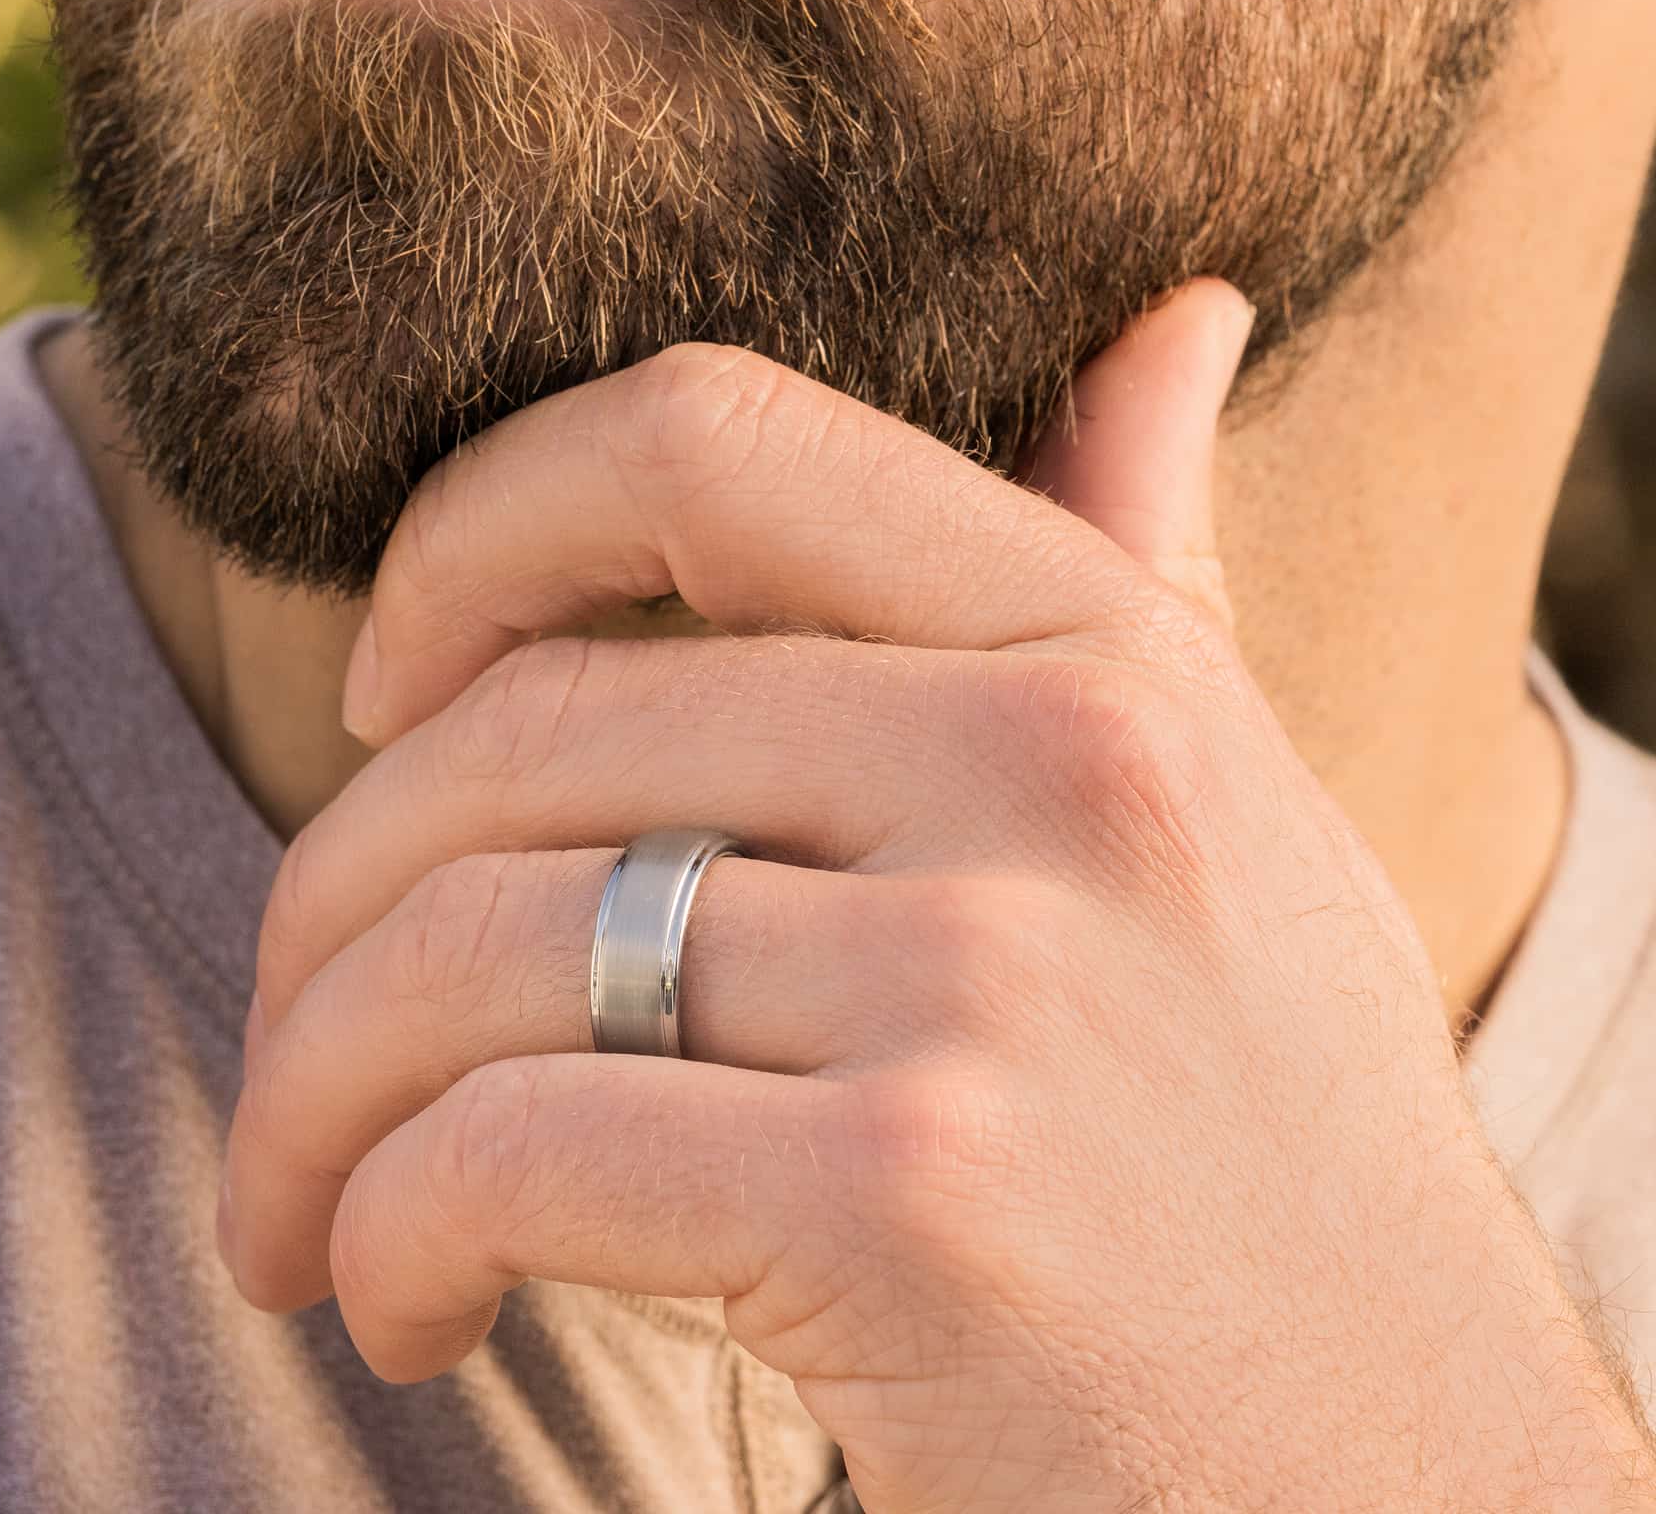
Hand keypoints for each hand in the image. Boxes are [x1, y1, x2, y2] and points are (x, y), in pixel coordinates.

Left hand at [219, 280, 1654, 1510]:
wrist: (1414, 1486)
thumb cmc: (1275, 1147)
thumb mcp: (1238, 817)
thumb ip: (1145, 568)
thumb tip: (1172, 319)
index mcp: (1107, 654)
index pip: (711, 440)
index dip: (480, 527)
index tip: (390, 685)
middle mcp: (1062, 769)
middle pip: (524, 730)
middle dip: (326, 901)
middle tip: (303, 1043)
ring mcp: (992, 979)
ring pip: (470, 942)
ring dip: (313, 1092)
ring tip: (314, 1206)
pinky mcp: (913, 1203)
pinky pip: (500, 1151)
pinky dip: (383, 1231)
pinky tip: (404, 1302)